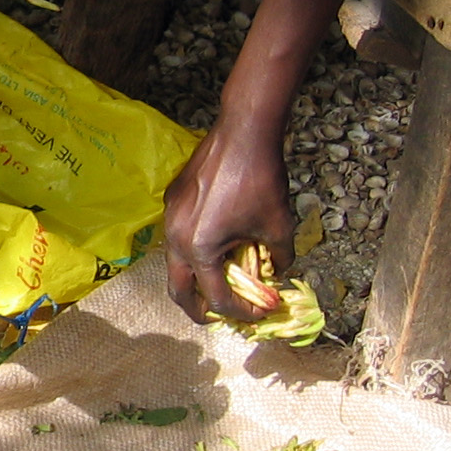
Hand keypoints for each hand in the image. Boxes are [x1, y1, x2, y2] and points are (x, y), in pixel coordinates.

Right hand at [163, 121, 295, 322]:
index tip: (263, 311)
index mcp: (200, 249)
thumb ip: (279, 259)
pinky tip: (216, 241)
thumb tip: (277, 273)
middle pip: (178, 290)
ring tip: (220, 281)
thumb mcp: (280, 227)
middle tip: (220, 317)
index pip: (217, 298)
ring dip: (196, 278)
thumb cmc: (262, 181)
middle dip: (199, 310)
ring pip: (176, 262)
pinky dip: (195, 249)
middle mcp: (176, 237)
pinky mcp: (172, 199)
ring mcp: (170, 217)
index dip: (243, 312)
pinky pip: (178, 235)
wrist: (243, 133)